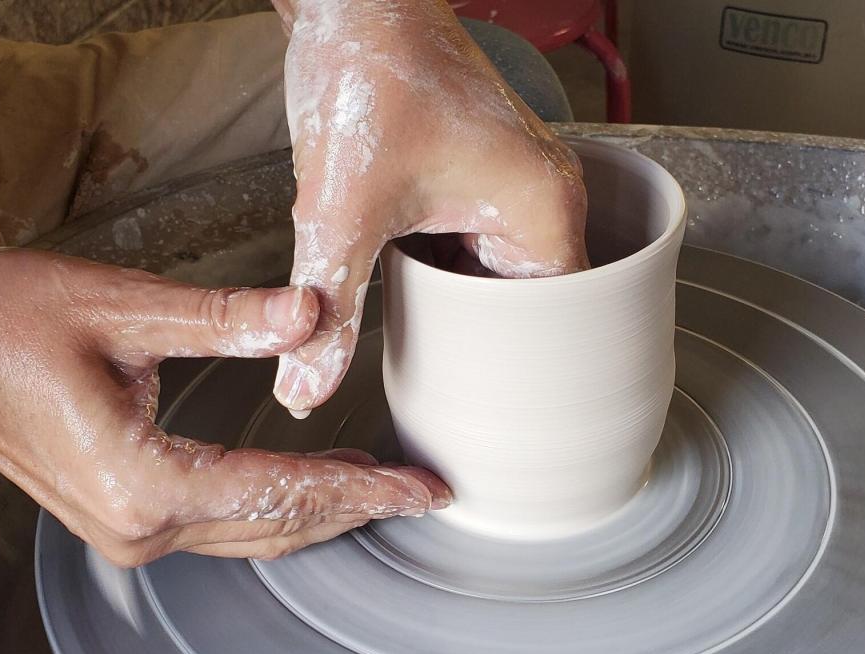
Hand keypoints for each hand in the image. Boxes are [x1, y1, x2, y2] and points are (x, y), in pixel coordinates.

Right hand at [0, 249, 450, 565]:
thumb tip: (311, 313)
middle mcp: (144, 525)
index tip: (420, 489)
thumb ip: (225, 318)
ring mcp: (134, 531)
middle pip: (278, 524)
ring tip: (385, 486)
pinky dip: (280, 505)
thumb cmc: (6, 328)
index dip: (360, 489)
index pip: (281, 489)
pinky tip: (316, 481)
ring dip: (322, 509)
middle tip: (425, 492)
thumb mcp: (121, 306)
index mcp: (145, 479)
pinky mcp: (129, 517)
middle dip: (357, 506)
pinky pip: (226, 522)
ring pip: (256, 532)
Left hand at [272, 0, 589, 414]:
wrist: (353, 0)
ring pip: (499, 279)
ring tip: (426, 339)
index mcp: (541, 210)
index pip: (558, 325)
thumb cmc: (368, 74)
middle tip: (443, 379)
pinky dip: (444, 271)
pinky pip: (477, 246)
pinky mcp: (483, 176)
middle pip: (529, 307)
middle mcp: (543, 198)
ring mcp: (516, 185)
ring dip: (460, 306)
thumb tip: (305, 386)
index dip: (517, 368)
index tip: (480, 402)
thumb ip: (330, 306)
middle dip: (481, 341)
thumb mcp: (343, 208)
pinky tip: (408, 286)